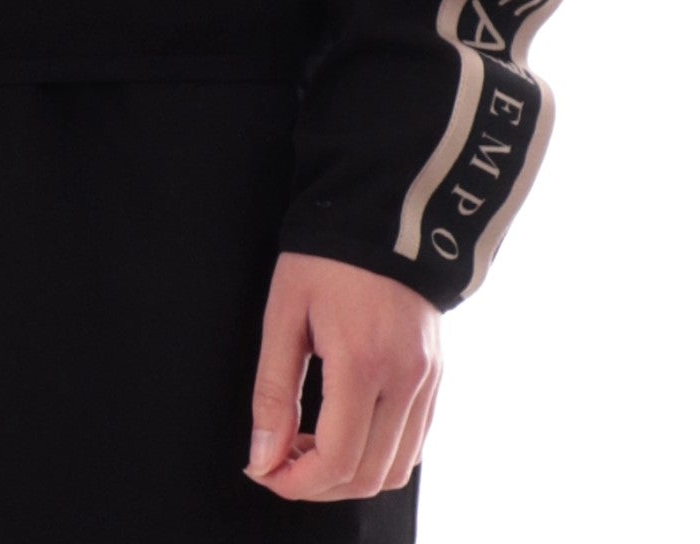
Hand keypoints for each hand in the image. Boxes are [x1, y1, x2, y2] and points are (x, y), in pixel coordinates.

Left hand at [245, 251, 440, 501]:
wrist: (385, 214)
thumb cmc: (327, 256)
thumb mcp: (284, 312)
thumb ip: (273, 392)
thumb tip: (263, 457)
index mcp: (362, 360)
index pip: (337, 459)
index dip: (297, 482)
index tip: (266, 471)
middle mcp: (405, 378)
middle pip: (368, 476)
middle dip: (318, 485)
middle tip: (281, 461)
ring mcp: (427, 380)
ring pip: (396, 470)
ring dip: (350, 476)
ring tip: (311, 445)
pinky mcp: (436, 377)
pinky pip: (414, 444)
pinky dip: (379, 456)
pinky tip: (346, 431)